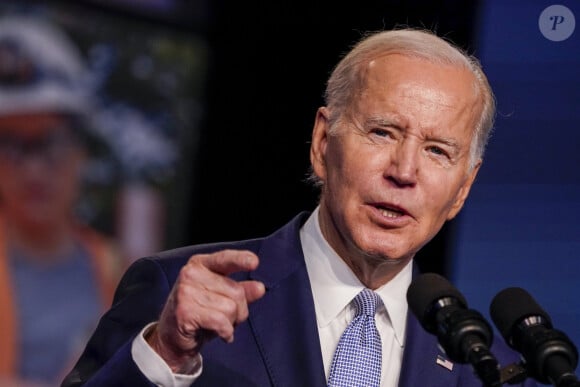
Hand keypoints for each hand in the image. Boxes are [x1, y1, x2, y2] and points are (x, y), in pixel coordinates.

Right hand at [147, 249, 265, 372]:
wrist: (172, 337)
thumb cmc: (200, 313)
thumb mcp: (222, 298)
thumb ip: (241, 291)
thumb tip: (259, 288)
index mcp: (200, 264)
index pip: (225, 259)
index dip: (240, 259)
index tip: (254, 262)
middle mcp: (191, 273)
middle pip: (237, 291)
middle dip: (240, 310)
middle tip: (227, 318)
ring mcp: (185, 291)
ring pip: (231, 308)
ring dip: (231, 323)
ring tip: (218, 325)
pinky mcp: (185, 311)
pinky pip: (221, 321)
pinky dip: (226, 332)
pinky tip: (220, 334)